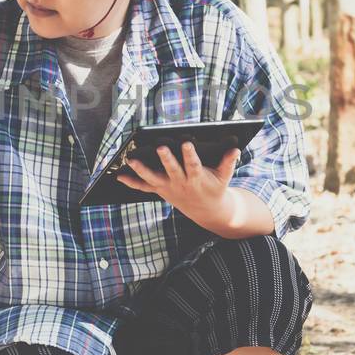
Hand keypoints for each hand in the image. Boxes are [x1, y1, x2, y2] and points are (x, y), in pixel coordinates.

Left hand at [117, 142, 239, 229]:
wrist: (207, 212)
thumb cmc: (215, 188)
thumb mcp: (224, 177)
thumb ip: (228, 162)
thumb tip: (236, 148)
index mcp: (196, 178)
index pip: (193, 165)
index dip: (189, 155)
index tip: (186, 143)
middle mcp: (180, 183)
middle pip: (172, 170)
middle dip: (166, 159)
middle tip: (159, 147)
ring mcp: (168, 188)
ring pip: (153, 178)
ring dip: (141, 170)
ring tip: (131, 160)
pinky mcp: (160, 191)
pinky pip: (143, 188)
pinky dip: (131, 182)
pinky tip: (118, 176)